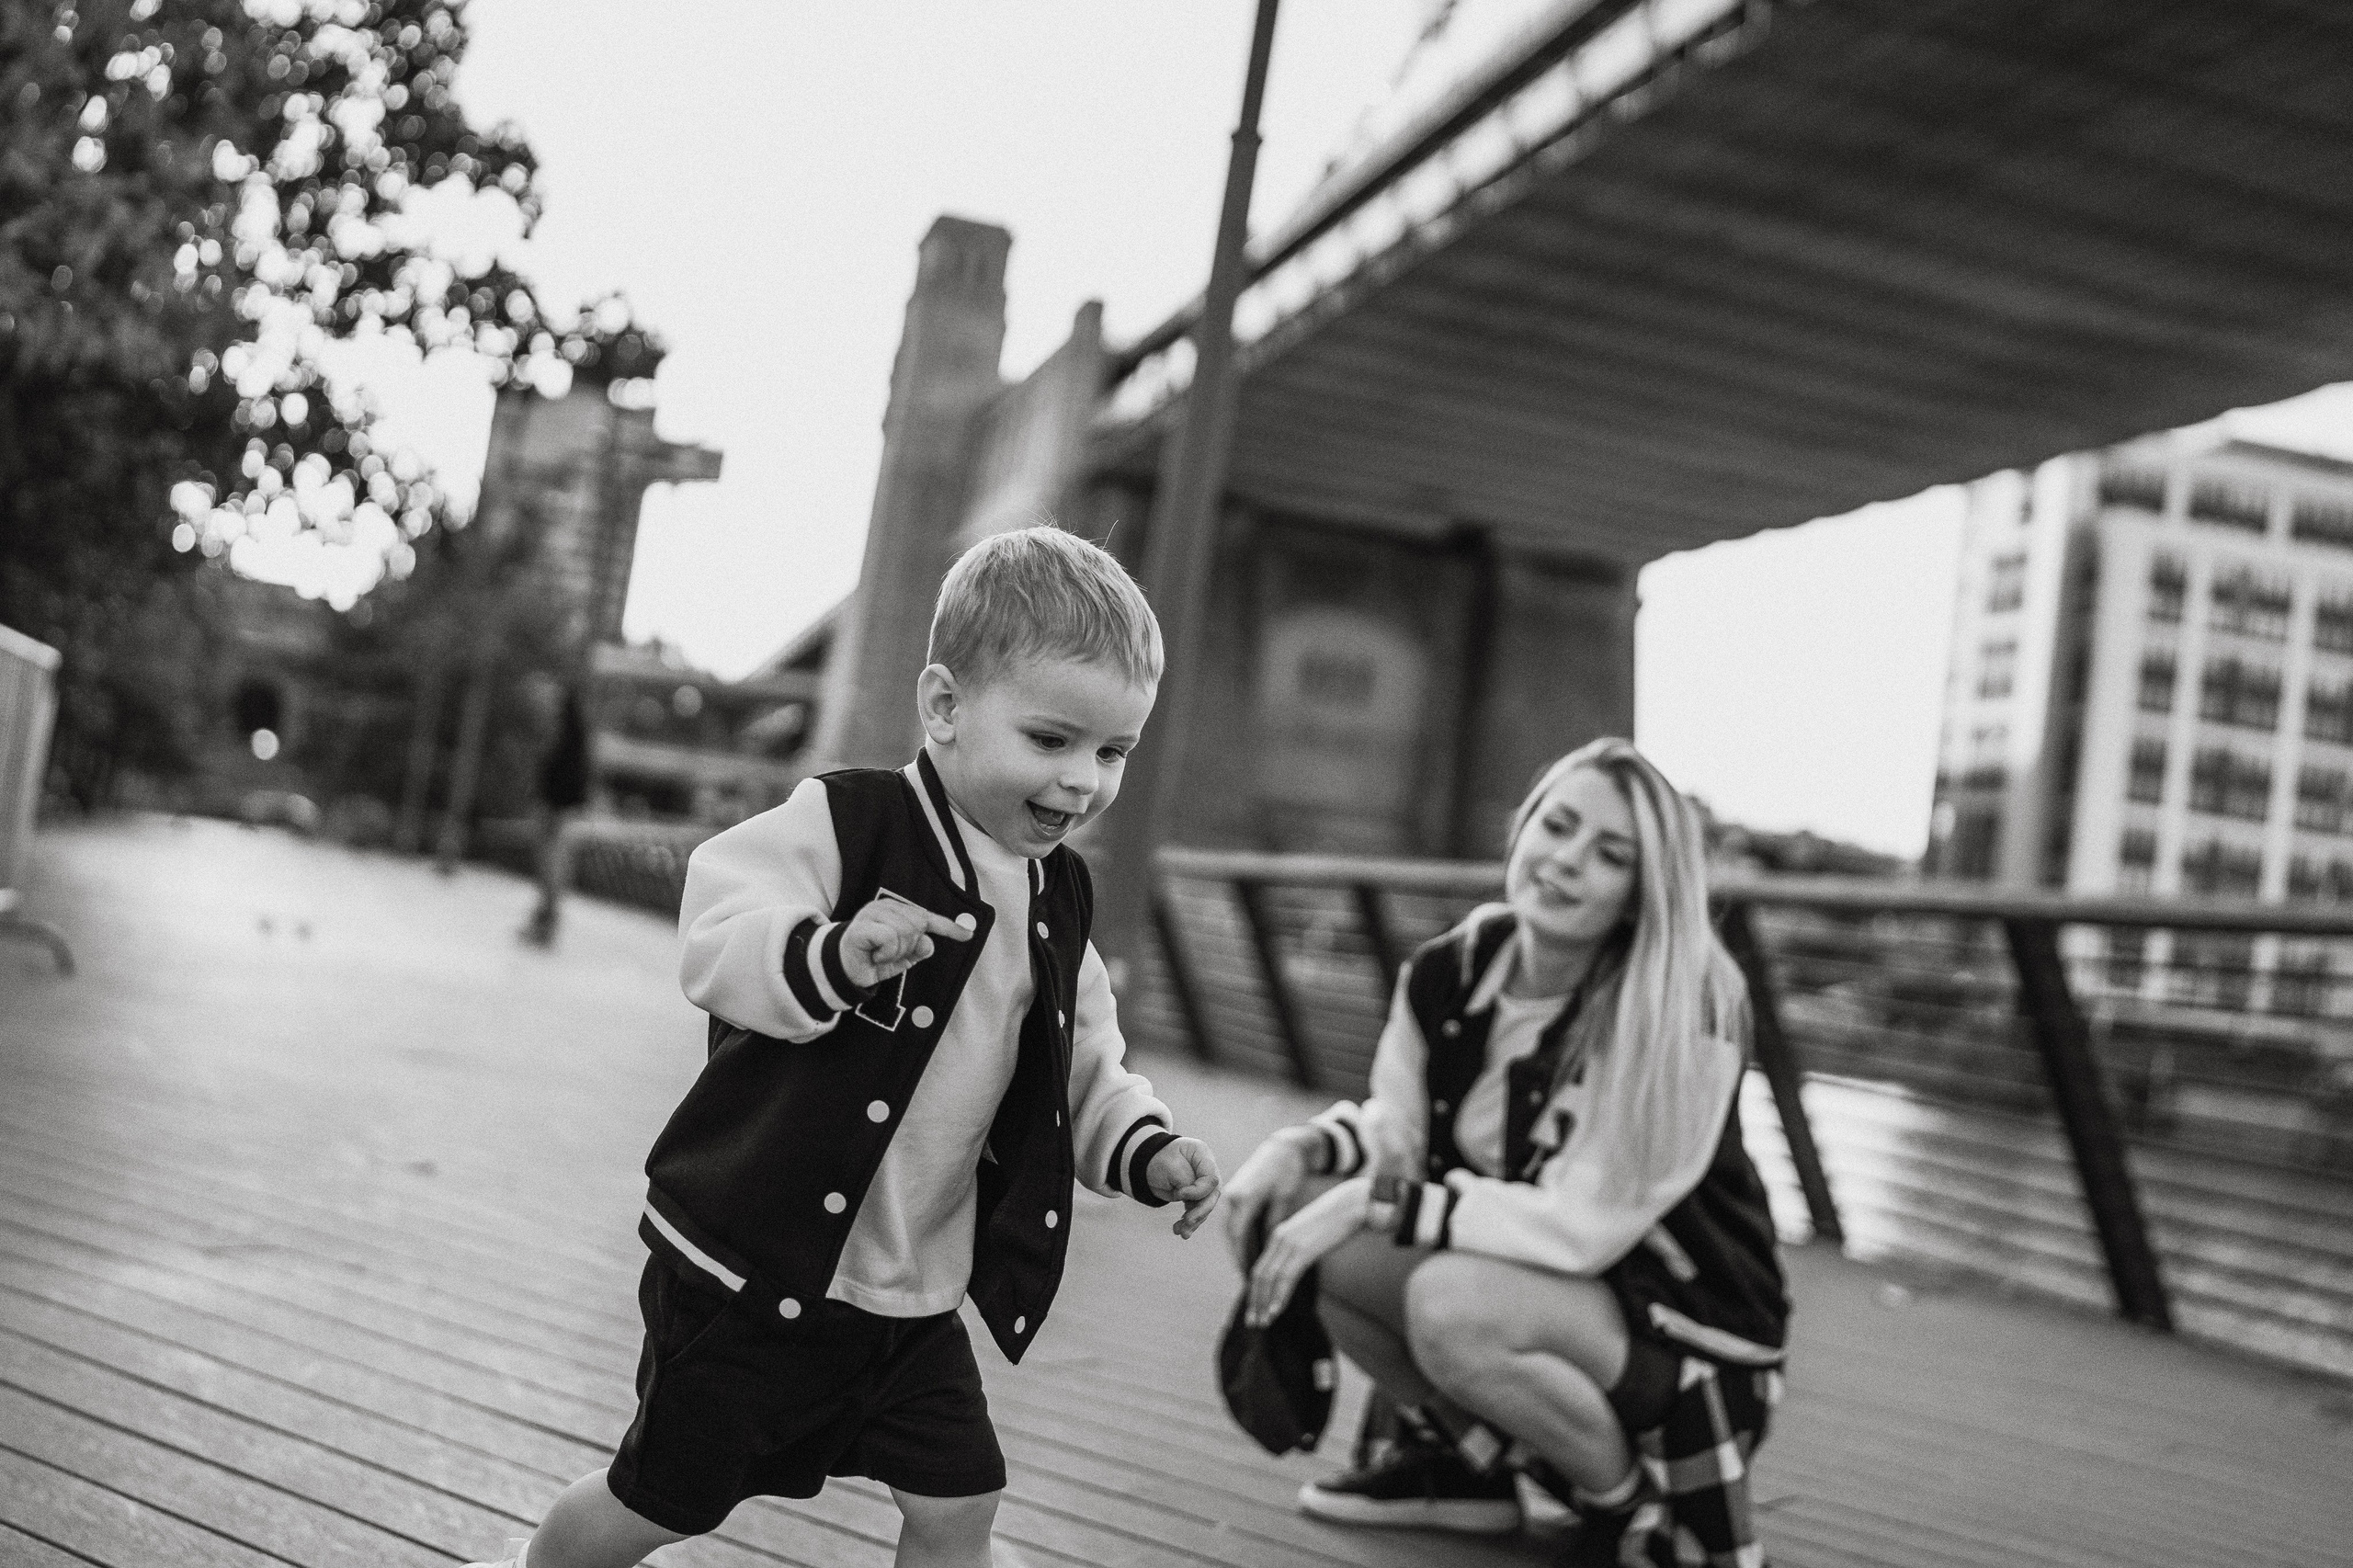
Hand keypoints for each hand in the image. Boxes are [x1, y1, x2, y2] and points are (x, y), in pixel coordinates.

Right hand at [839, 896, 973, 989]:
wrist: (844, 972)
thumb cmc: (873, 960)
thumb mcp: (902, 957)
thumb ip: (918, 949)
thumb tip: (929, 944)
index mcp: (896, 910)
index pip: (927, 917)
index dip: (949, 927)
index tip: (968, 935)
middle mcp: (885, 907)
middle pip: (918, 925)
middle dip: (909, 946)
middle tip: (889, 955)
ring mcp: (871, 914)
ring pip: (905, 932)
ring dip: (896, 952)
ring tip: (880, 955)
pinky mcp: (862, 926)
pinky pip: (890, 938)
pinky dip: (886, 953)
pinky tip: (875, 955)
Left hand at [1146, 1136, 1221, 1238]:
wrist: (1145, 1164)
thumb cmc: (1158, 1158)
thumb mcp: (1170, 1165)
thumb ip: (1186, 1180)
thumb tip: (1196, 1198)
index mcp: (1202, 1154)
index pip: (1211, 1177)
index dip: (1198, 1190)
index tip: (1179, 1194)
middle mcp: (1206, 1169)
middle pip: (1212, 1194)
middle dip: (1201, 1211)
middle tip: (1188, 1221)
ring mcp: (1202, 1184)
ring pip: (1204, 1206)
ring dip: (1194, 1221)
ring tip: (1181, 1232)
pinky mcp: (1195, 1197)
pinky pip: (1196, 1211)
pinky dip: (1188, 1223)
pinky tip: (1179, 1230)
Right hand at [1220, 1130, 1312, 1269]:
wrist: (1282, 1147)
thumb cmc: (1287, 1170)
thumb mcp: (1284, 1198)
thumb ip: (1273, 1221)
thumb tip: (1268, 1247)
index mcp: (1244, 1197)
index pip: (1238, 1235)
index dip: (1241, 1256)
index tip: (1248, 1274)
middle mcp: (1232, 1195)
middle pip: (1230, 1233)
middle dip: (1237, 1255)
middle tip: (1247, 1276)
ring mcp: (1232, 1193)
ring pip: (1230, 1227)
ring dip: (1236, 1246)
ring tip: (1246, 1265)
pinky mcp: (1236, 1192)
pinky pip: (1233, 1218)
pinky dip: (1238, 1234)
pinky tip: (1247, 1246)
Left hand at [1246, 1175, 1368, 1327]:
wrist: (1353, 1204)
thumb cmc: (1337, 1220)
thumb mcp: (1311, 1234)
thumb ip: (1300, 1248)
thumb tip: (1298, 1266)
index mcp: (1279, 1234)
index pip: (1260, 1268)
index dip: (1255, 1291)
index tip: (1255, 1309)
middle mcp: (1279, 1238)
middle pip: (1259, 1275)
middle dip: (1255, 1301)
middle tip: (1254, 1322)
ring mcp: (1289, 1243)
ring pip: (1269, 1279)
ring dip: (1264, 1303)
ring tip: (1264, 1322)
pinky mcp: (1302, 1249)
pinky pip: (1285, 1277)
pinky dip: (1279, 1296)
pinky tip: (1276, 1311)